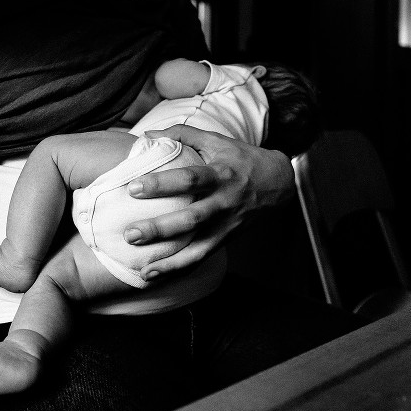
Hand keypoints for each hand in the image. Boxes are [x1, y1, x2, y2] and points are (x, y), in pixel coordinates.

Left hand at [124, 125, 294, 279]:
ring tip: (144, 269)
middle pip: (192, 219)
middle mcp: (224, 202)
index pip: (190, 179)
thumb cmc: (241, 159)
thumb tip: (146, 135)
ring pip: (199, 246)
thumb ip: (182, 134)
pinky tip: (155, 275)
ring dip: (171, 260)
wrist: (279, 183)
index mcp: (220, 174)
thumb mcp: (217, 140)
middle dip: (160, 228)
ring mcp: (227, 224)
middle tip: (131, 234)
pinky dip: (179, 269)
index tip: (134, 188)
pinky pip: (202, 257)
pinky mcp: (227, 239)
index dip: (162, 184)